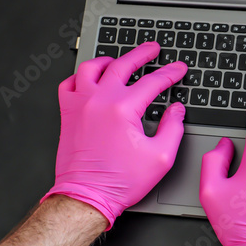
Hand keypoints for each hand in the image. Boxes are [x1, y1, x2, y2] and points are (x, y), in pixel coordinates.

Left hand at [42, 42, 187, 229]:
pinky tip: (89, 79)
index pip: (152, 82)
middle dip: (142, 54)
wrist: (86, 196)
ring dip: (109, 60)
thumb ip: (173, 128)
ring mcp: (80, 105)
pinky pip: (68, 84)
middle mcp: (99, 101)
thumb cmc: (118, 181)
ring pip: (92, 68)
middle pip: (123, 65)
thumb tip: (177, 110)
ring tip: (119, 59)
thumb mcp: (160, 157)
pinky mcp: (68, 114)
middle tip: (152, 49)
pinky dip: (80, 76)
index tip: (178, 69)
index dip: (170, 73)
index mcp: (123, 109)